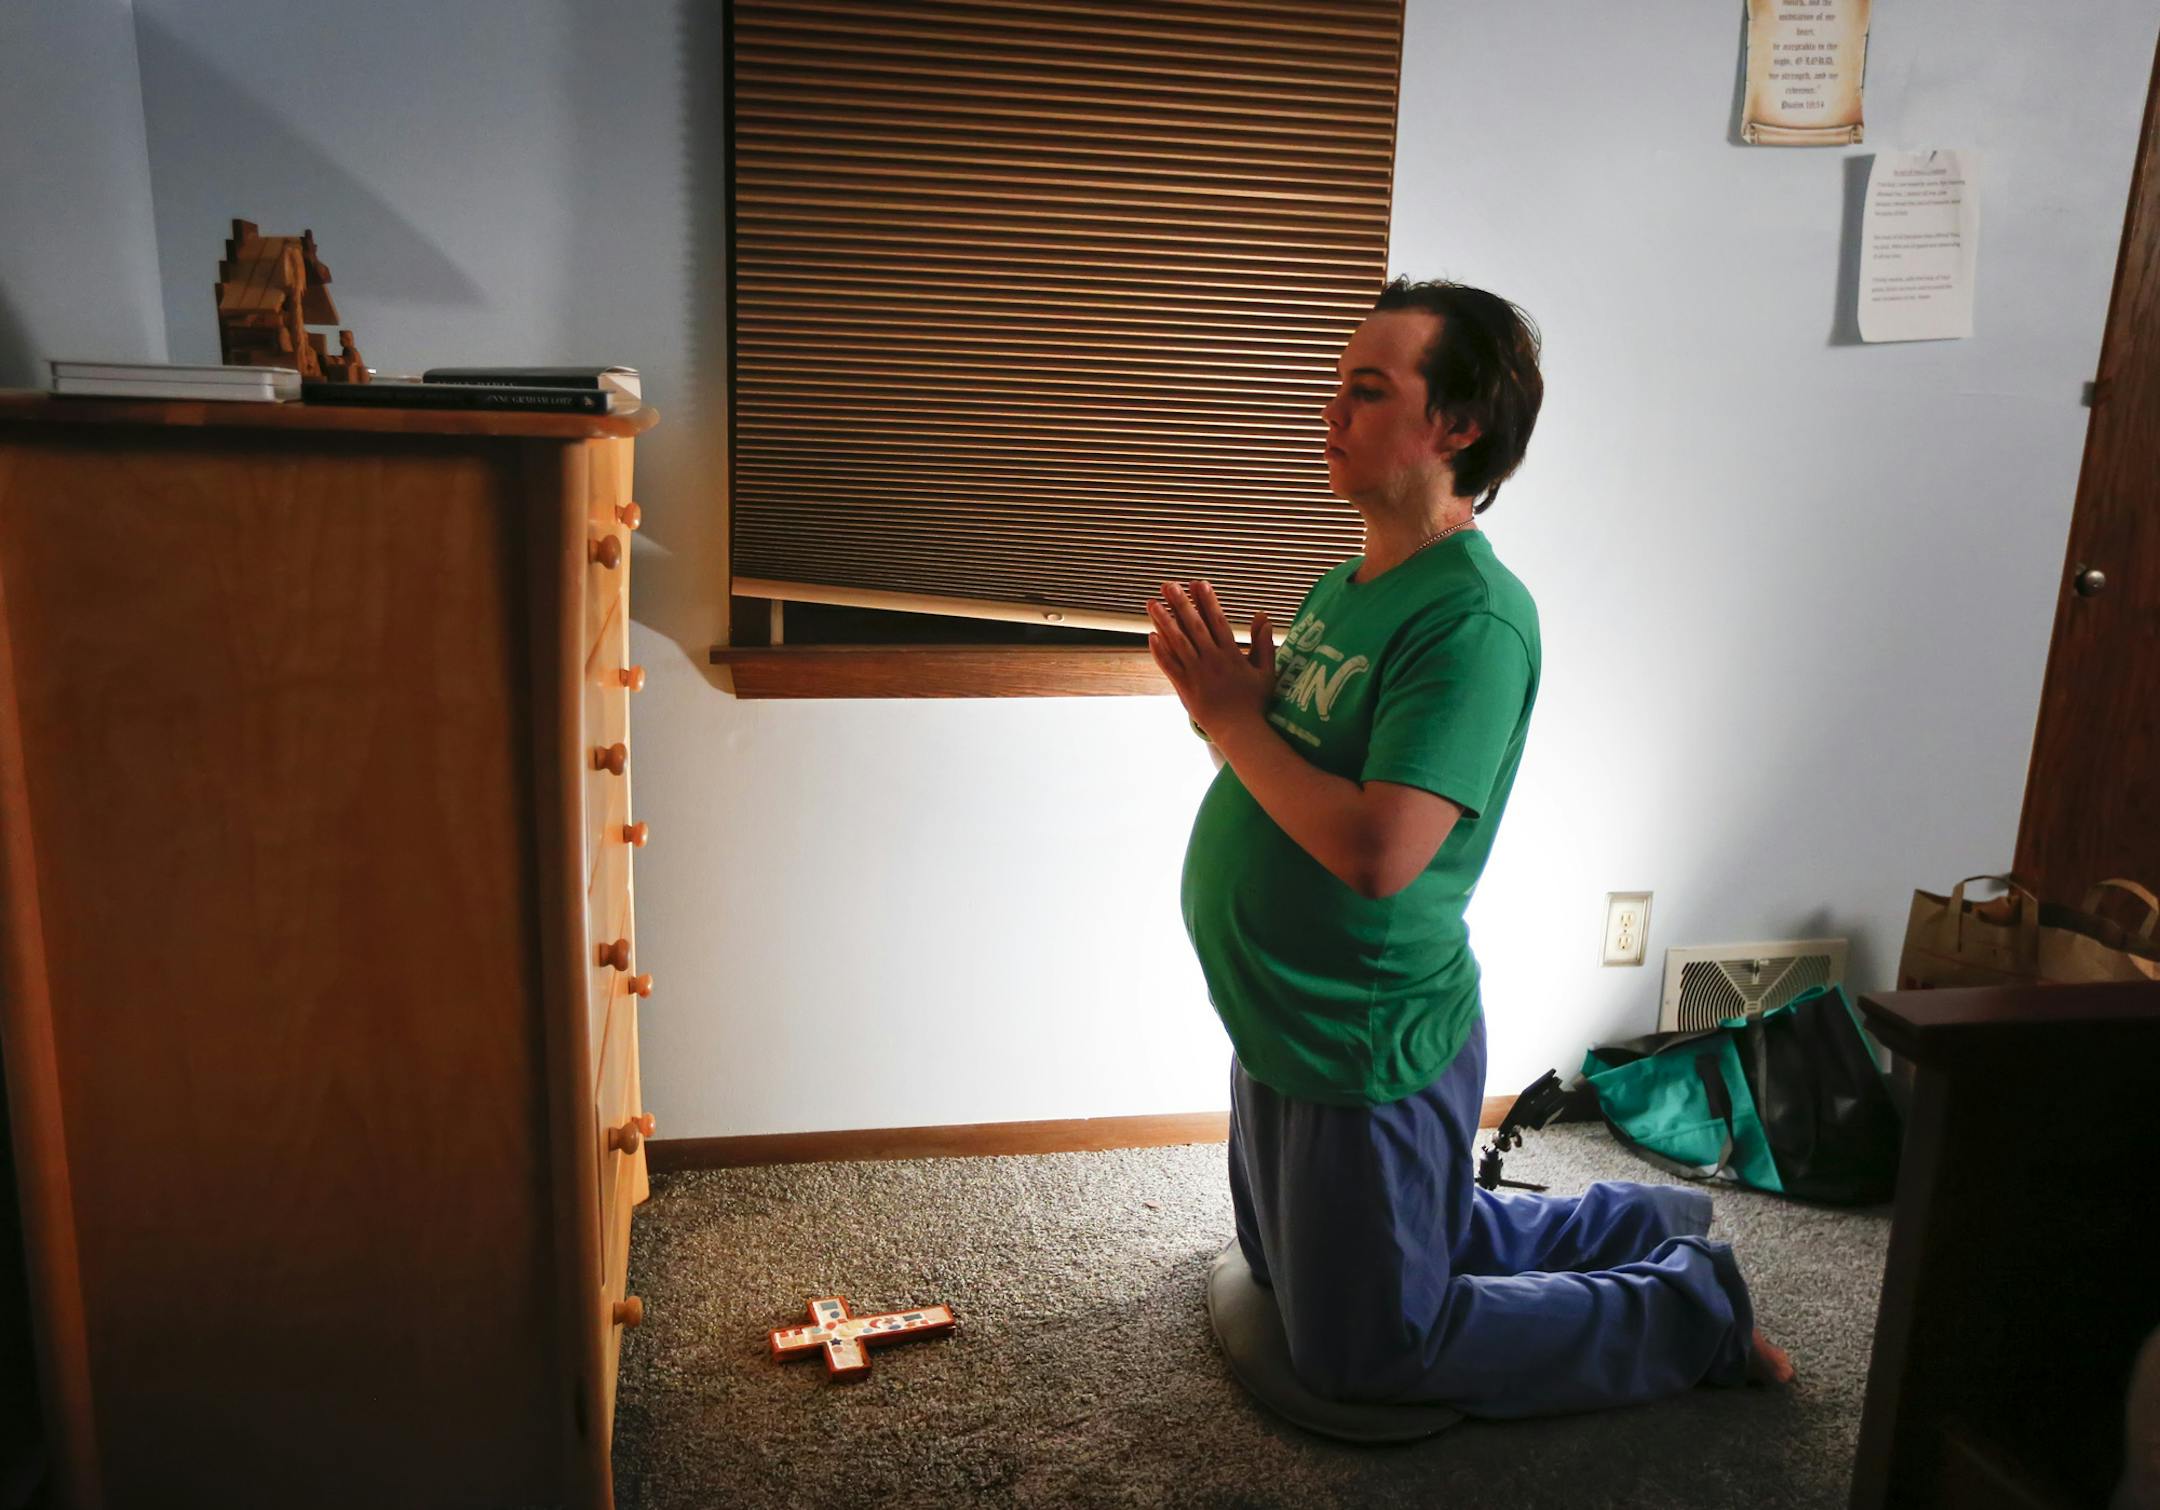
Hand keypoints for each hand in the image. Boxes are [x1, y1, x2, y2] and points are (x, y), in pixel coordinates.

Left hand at [1147, 580, 1274, 740]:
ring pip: (1178, 643)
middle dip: (1180, 603)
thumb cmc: (1255, 702)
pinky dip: (1160, 652)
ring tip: (1152, 603)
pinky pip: (1170, 667)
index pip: (1217, 621)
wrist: (1240, 731)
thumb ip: (1264, 643)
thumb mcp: (1266, 671)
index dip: (1207, 601)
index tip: (1198, 583)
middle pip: (1194, 626)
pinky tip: (1151, 635)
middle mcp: (1212, 661)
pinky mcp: (1185, 688)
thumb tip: (1263, 616)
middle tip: (1168, 585)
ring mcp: (1197, 674)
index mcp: (1232, 655)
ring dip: (1163, 621)